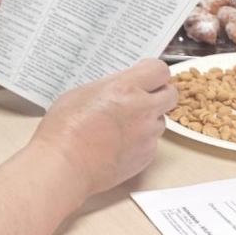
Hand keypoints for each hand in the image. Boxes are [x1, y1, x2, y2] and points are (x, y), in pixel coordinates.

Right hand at [32, 59, 175, 197]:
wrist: (65, 164)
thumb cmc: (64, 128)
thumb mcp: (80, 93)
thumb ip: (107, 88)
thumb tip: (117, 90)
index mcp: (125, 88)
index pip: (159, 70)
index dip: (152, 72)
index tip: (144, 75)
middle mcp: (143, 109)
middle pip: (171, 94)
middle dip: (159, 94)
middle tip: (141, 98)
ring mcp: (147, 134)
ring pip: (159, 120)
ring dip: (147, 119)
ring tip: (120, 126)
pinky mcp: (146, 156)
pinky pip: (151, 143)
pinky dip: (139, 141)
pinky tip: (116, 144)